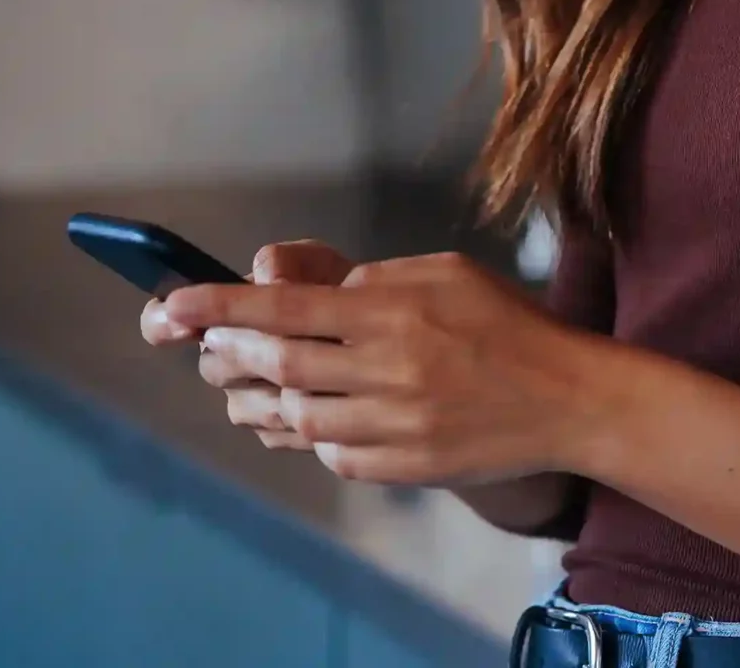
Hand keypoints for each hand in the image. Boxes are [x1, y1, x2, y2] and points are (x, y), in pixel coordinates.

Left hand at [162, 252, 596, 486]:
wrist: (568, 399)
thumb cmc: (500, 322)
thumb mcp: (438, 272)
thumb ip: (364, 279)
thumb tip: (293, 291)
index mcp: (392, 313)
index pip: (284, 309)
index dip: (218, 306)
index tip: (171, 304)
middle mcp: (389, 372)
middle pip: (278, 366)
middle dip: (226, 351)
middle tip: (204, 340)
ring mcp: (397, 427)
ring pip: (296, 416)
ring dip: (259, 395)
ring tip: (247, 376)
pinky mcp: (405, 468)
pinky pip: (332, 454)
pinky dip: (308, 433)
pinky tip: (311, 411)